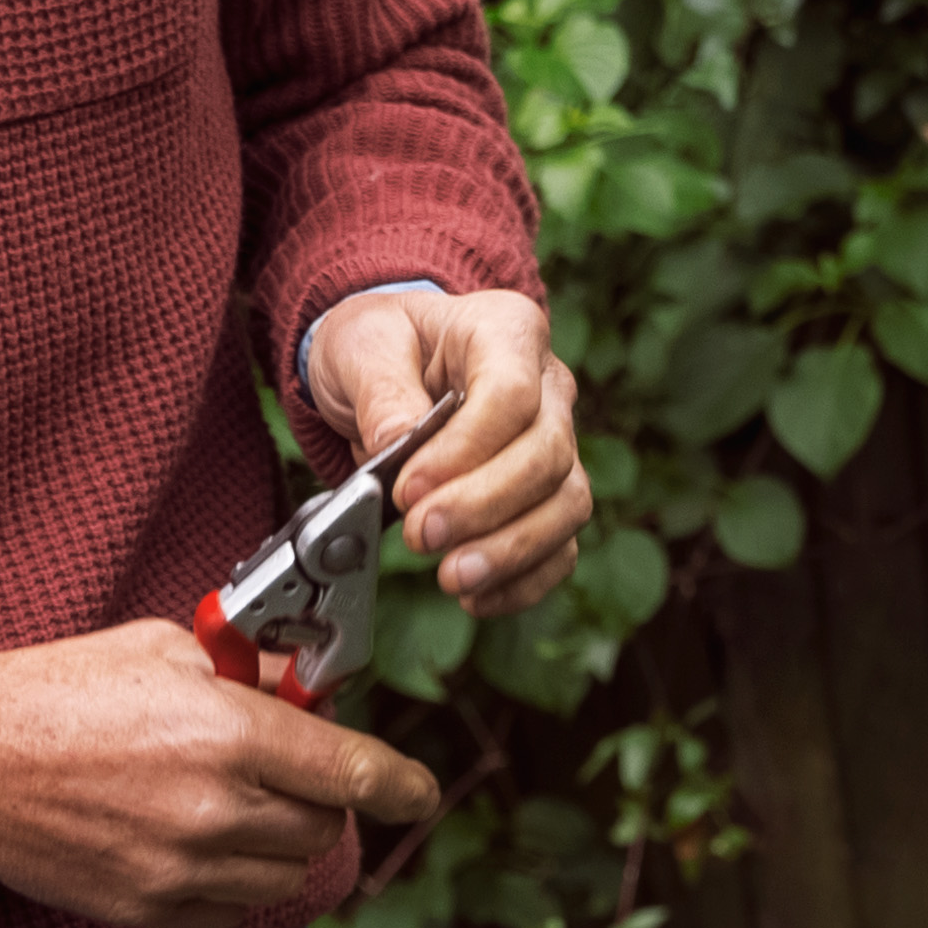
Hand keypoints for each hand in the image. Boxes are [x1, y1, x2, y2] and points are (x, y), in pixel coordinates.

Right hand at [0, 622, 435, 927]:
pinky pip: (234, 907)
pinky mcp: (149, 909)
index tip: (420, 793)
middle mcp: (214, 810)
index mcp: (227, 734)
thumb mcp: (166, 651)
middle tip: (282, 767)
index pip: (351, 771)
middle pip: (322, 824)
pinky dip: (236, 877)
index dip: (400, 786)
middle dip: (319, 796)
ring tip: (233, 801)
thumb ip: (250, 675)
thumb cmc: (58, 692)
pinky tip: (196, 837)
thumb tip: (309, 688)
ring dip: (280, 841)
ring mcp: (181, 869)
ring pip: (285, 873)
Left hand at [303, 286, 591, 610]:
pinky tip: (476, 596)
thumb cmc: (381, 346)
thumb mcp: (360, 345)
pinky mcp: (548, 496)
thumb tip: (397, 445)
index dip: (466, 450)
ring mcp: (557, 443)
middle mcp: (549, 387)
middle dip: (484, 506)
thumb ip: (380, 390)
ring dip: (512, 551)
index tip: (409, 488)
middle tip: (420, 535)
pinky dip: (524, 580)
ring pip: (566, 505)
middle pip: (547, 455)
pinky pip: (560, 546)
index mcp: (507, 331)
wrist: (388, 366)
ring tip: (452, 577)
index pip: (513, 395)